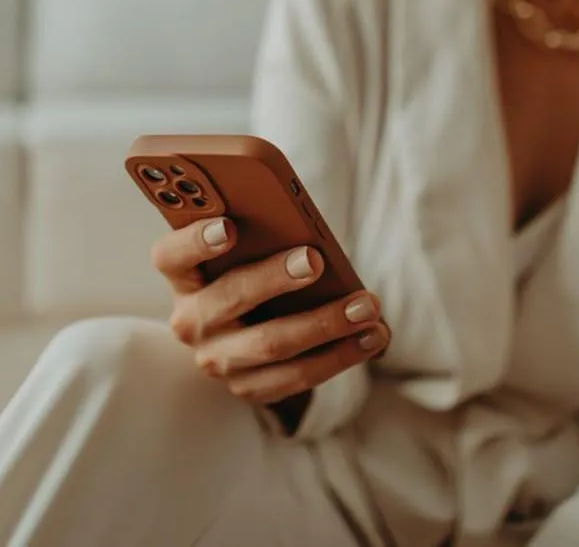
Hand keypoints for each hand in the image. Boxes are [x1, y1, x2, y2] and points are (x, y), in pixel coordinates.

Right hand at [151, 217, 389, 408]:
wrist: (248, 324)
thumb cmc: (252, 263)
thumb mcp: (244, 245)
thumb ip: (258, 230)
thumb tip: (301, 224)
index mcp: (183, 275)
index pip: (170, 256)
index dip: (194, 241)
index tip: (227, 226)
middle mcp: (191, 320)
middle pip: (230, 298)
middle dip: (276, 278)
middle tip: (316, 259)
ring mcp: (217, 359)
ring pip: (271, 344)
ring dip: (326, 324)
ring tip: (368, 306)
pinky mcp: (248, 387)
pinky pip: (296, 376)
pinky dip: (341, 355)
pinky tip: (374, 335)